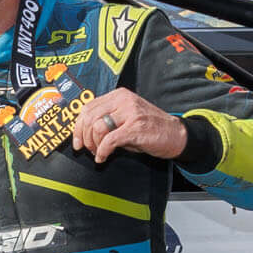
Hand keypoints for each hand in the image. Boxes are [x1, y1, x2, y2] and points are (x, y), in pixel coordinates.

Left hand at [69, 86, 186, 163]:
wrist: (176, 135)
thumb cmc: (151, 129)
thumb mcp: (127, 118)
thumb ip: (108, 120)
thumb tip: (85, 133)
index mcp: (119, 95)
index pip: (89, 107)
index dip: (78, 126)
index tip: (77, 141)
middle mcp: (124, 100)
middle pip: (89, 116)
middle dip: (83, 136)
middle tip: (87, 149)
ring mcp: (130, 113)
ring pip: (97, 127)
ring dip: (94, 145)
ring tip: (99, 153)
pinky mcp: (135, 128)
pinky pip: (109, 140)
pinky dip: (102, 151)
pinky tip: (103, 157)